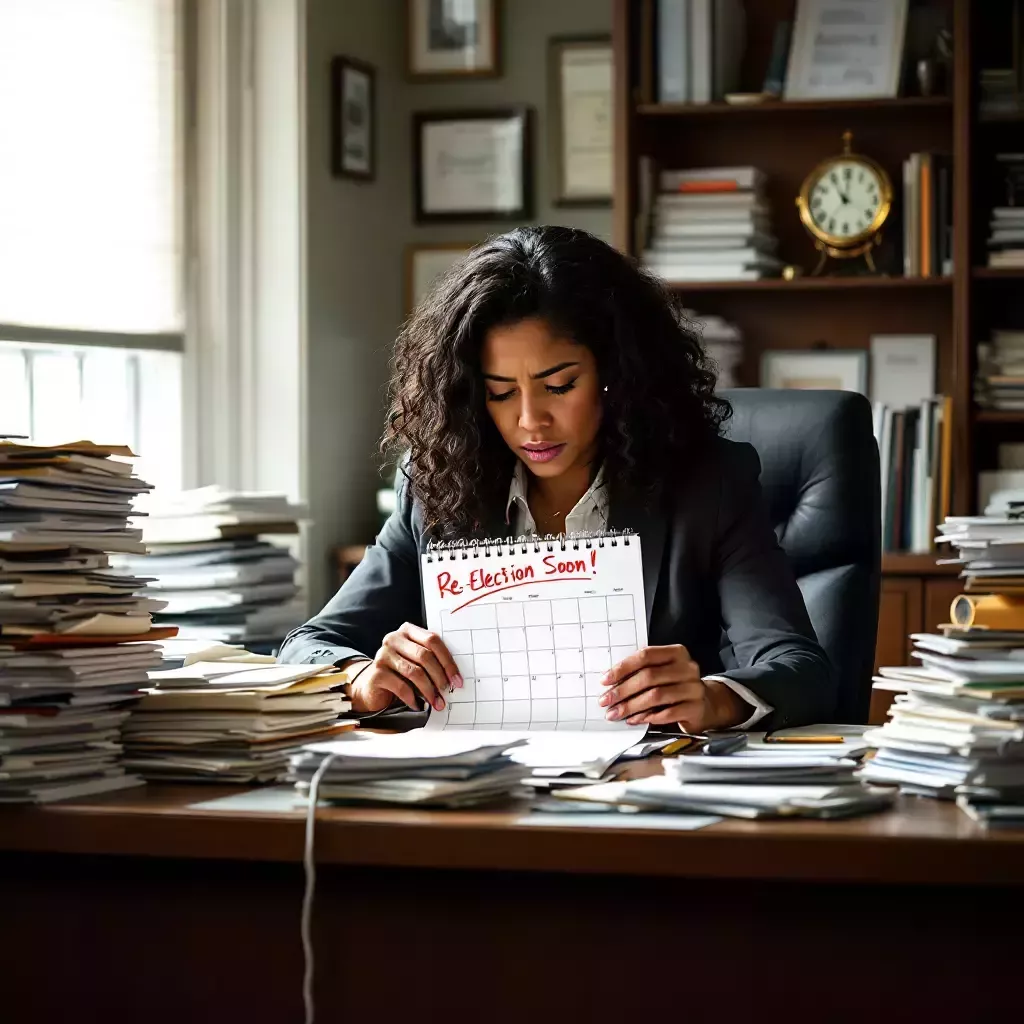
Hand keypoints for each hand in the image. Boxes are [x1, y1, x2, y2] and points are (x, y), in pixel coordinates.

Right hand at [350, 623, 462, 713]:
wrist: (373, 684)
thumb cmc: (400, 671)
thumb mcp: (416, 661)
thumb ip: (432, 660)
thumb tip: (454, 678)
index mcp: (407, 630)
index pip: (433, 640)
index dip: (448, 661)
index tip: (457, 680)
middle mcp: (393, 639)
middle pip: (424, 655)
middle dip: (439, 676)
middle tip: (447, 691)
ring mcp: (383, 655)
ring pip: (414, 672)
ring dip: (429, 690)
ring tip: (436, 702)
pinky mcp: (376, 673)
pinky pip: (401, 687)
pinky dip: (413, 698)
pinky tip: (418, 705)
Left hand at [598, 645, 747, 730]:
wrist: (706, 704)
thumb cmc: (676, 685)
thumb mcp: (662, 672)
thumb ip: (642, 672)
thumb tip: (611, 683)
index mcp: (676, 653)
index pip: (645, 655)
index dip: (623, 668)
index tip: (606, 680)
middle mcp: (687, 668)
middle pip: (649, 676)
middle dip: (623, 690)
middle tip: (607, 700)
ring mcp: (693, 688)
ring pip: (656, 695)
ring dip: (632, 706)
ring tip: (617, 713)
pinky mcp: (696, 708)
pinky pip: (667, 713)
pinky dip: (647, 717)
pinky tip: (635, 719)